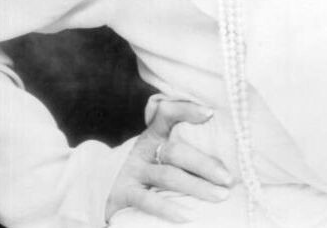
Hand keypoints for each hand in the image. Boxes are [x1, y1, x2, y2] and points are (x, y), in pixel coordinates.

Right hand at [105, 98, 231, 223]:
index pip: (167, 114)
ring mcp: (132, 171)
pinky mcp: (123, 194)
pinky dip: (167, 208)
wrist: (98, 186)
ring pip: (167, 176)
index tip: (210, 113)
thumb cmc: (143, 171)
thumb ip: (180, 148)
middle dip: (205, 164)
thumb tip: (219, 153)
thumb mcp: (156, 153)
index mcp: (153, 135)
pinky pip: (147, 201)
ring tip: (219, 196)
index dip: (186, 110)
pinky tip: (186, 216)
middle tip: (228, 178)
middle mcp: (143, 150)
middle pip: (176, 152)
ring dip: (196, 187)